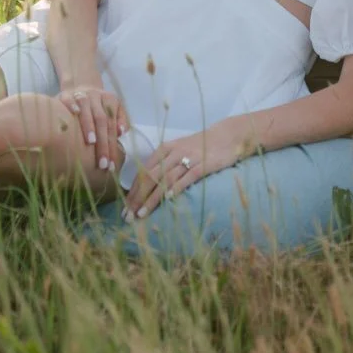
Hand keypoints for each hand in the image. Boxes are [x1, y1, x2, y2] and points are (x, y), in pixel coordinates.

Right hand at [56, 82, 128, 174]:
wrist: (79, 86)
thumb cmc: (98, 105)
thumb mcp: (114, 108)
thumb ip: (120, 120)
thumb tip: (121, 132)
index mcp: (109, 100)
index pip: (112, 126)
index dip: (112, 145)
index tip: (111, 165)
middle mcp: (96, 96)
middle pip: (101, 120)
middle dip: (102, 143)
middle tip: (102, 162)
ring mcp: (81, 94)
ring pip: (86, 110)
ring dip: (88, 125)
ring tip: (91, 143)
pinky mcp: (65, 95)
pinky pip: (68, 100)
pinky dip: (72, 106)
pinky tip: (74, 113)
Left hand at [126, 120, 247, 218]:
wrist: (227, 137)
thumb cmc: (200, 147)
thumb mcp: (178, 151)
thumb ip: (163, 164)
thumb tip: (146, 185)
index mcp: (164, 149)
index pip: (143, 172)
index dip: (133, 190)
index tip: (125, 207)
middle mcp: (173, 153)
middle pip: (150, 177)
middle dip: (137, 198)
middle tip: (128, 215)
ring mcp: (188, 159)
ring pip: (164, 180)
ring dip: (151, 199)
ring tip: (142, 214)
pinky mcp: (203, 165)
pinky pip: (186, 178)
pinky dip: (175, 189)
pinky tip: (167, 200)